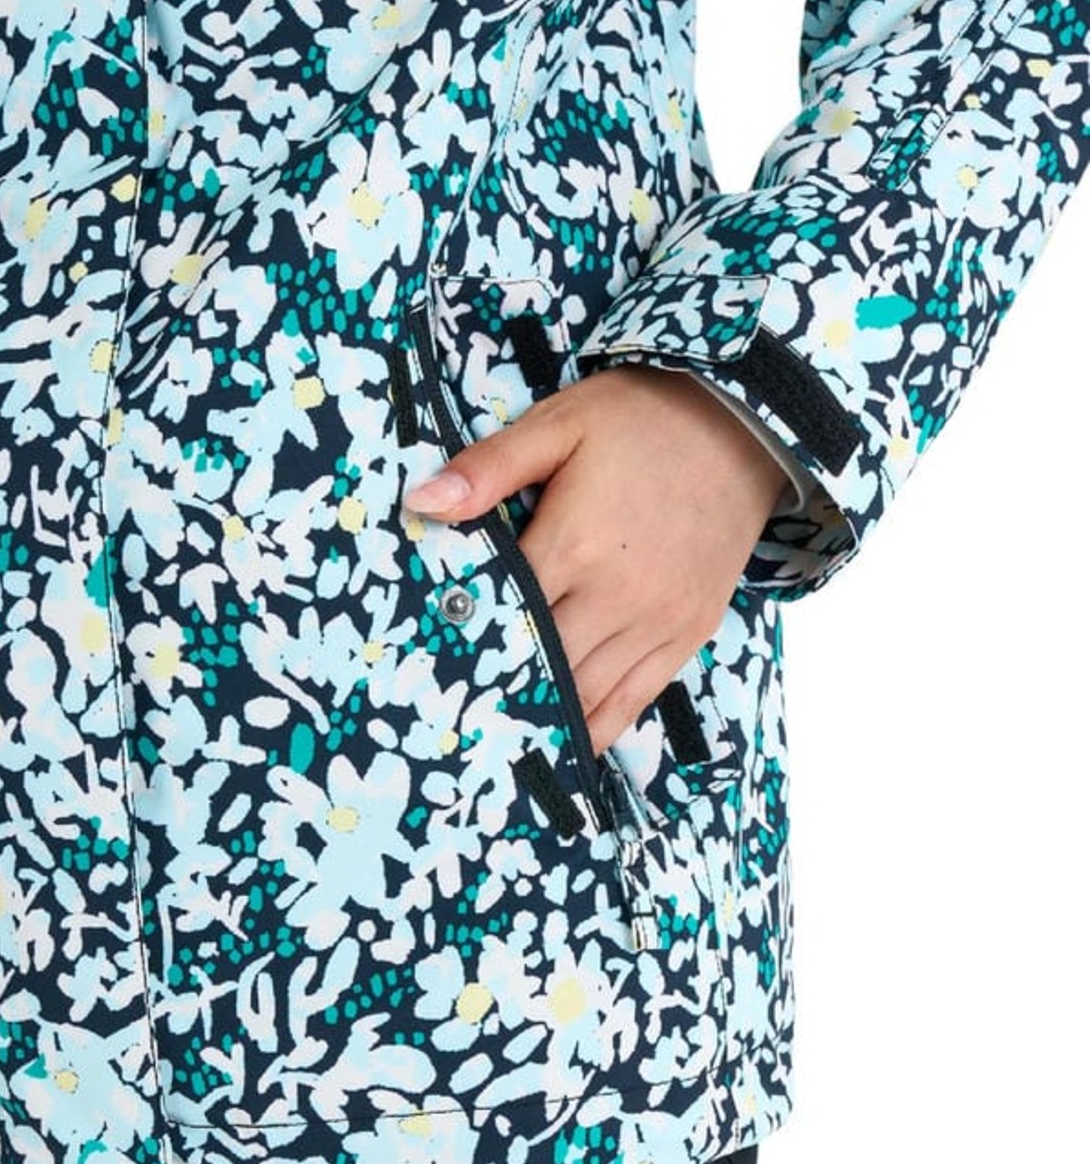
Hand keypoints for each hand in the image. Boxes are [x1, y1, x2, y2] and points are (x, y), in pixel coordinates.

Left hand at [403, 365, 787, 755]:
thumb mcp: (558, 426)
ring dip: (542, 716)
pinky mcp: (688, 632)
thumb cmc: (639, 419)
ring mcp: (658, 622)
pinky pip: (634, 700)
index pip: (503, 615)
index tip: (427, 665)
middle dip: (497, 687)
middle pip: (540, 665)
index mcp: (574, 546)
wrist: (742, 423)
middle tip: (452, 715)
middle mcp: (617, 597)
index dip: (463, 641)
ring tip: (496, 743)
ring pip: (585, 694)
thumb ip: (490, 469)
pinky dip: (596, 727)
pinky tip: (565, 744)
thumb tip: (422, 502)